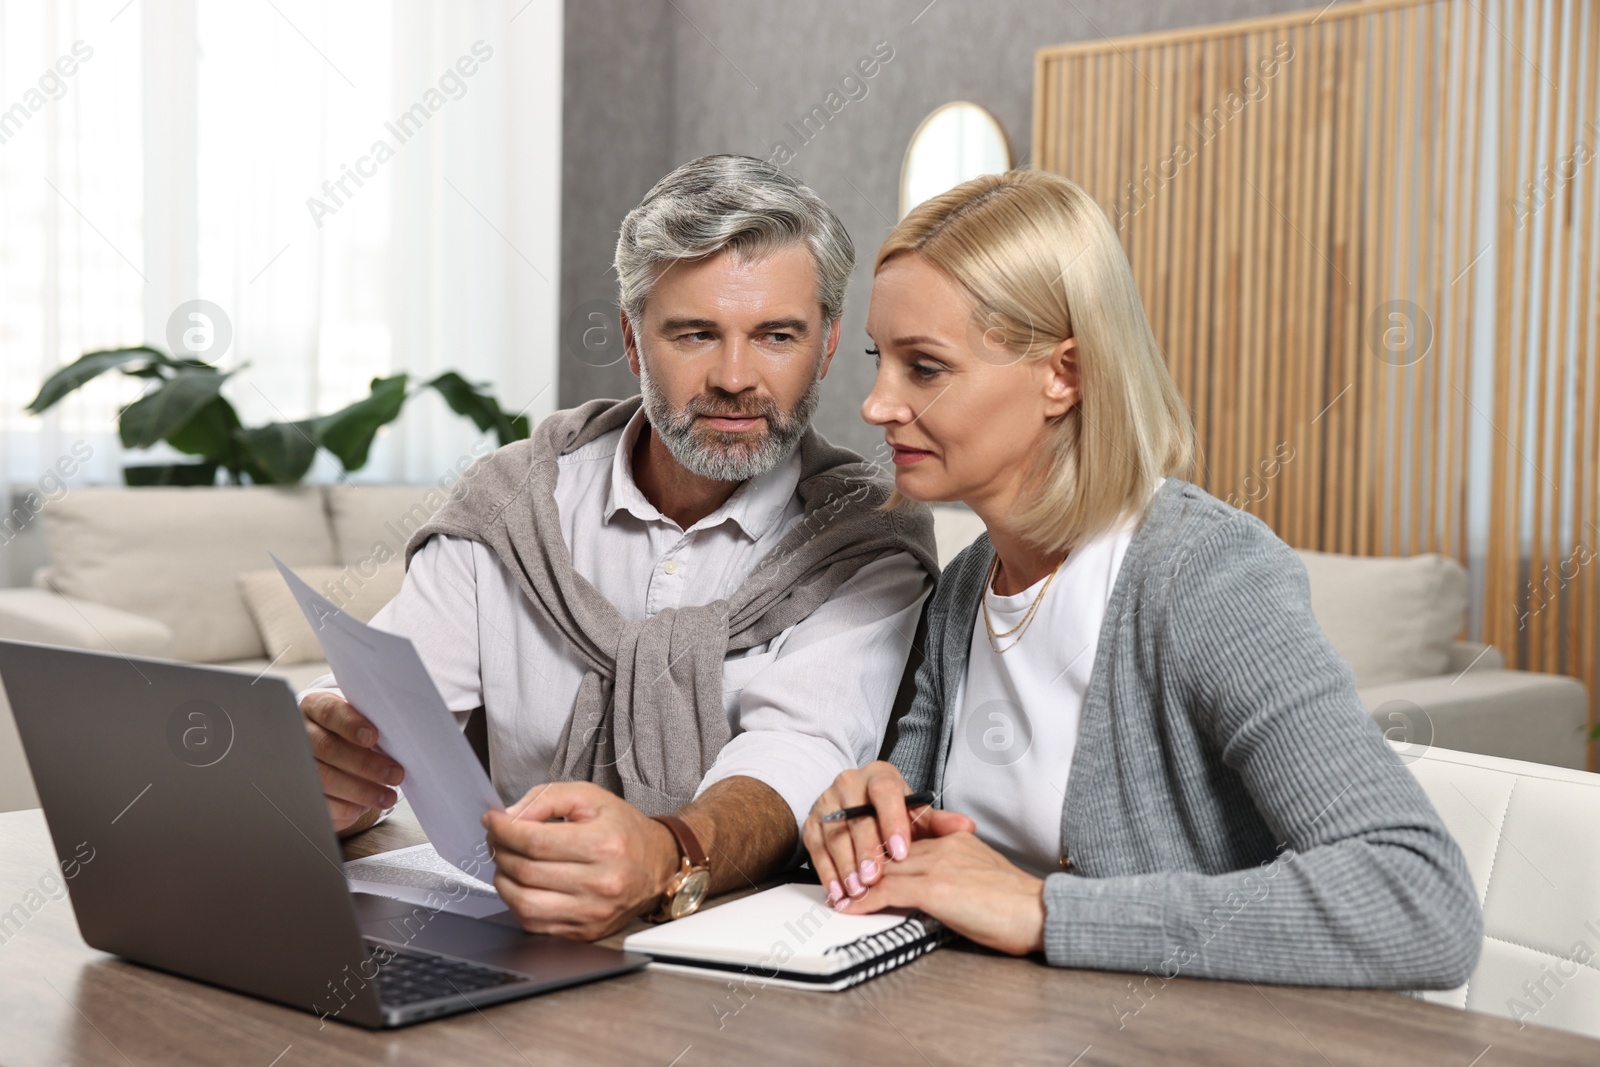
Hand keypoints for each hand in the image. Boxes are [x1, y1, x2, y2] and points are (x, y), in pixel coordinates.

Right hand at [300, 691, 403, 832]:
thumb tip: (403, 738)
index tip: (373, 737)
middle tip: (395, 774)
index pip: (330, 712)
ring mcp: (294, 763)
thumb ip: (373, 725)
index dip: (351, 725)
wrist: (327, 747)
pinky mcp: (297, 790)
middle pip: (328, 748)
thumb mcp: (360, 720)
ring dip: (359, 790)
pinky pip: (317, 802)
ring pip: (323, 778)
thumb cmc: (350, 731)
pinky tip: (362, 808)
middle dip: (365, 764)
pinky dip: (343, 807)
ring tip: (385, 797)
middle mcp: (300, 733)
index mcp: (316, 707)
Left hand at [482, 781, 681, 940]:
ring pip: (524, 903)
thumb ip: (547, 798)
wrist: (658, 864)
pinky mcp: (585, 932)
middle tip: (496, 838)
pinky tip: (520, 885)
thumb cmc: (623, 830)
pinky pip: (535, 924)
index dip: (503, 830)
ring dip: (502, 880)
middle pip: (526, 871)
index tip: (492, 820)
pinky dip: (517, 904)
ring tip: (505, 862)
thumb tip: (509, 816)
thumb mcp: (590, 797)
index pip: (535, 841)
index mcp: (604, 844)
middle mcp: (601, 883)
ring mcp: (593, 913)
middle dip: (499, 851)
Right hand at [801, 761, 973, 907]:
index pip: (885, 792)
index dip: (892, 821)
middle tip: (875, 878)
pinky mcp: (812, 824)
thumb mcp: (916, 816)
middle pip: (857, 818)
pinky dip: (827, 873)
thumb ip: (939, 824)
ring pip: (835, 835)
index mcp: (879, 776)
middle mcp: (850, 784)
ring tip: (858, 890)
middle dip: (867, 851)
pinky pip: (816, 849)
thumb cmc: (892, 815)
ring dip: (845, 866)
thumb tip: (966, 827)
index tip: (901, 851)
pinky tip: (838, 891)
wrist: (858, 808)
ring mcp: (827, 803)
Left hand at [840, 831, 1046, 955]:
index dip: (880, 853)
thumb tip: (935, 889)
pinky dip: (865, 900)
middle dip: (861, 865)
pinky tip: (851, 908)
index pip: (906, 841)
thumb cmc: (1018, 904)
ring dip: (855, 883)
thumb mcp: (982, 876)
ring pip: (884, 867)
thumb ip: (955, 872)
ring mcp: (939, 865)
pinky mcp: (936, 888)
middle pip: (890, 850)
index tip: (861, 863)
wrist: (1040, 912)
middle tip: (838, 877)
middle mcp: (944, 846)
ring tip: (837, 895)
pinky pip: (889, 891)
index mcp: (955, 840)